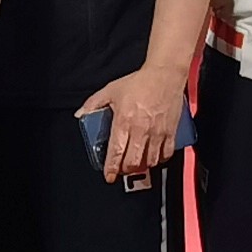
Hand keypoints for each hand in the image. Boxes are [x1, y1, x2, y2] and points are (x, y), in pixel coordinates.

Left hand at [87, 62, 187, 182]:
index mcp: (124, 121)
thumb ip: (93, 104)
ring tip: (136, 163)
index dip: (111, 168)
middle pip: (133, 162)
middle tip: (122, 169)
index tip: (109, 176)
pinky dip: (159, 160)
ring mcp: (157, 132)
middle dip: (125, 170)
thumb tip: (80, 114)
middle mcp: (141, 130)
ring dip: (142, 166)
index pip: (116, 152)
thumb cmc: (139, 82)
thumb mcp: (111, 90)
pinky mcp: (171, 131)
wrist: (164, 75)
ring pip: (150, 161)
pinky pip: (166, 154)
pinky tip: (153, 157)